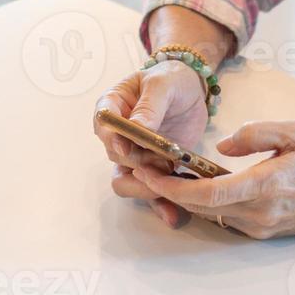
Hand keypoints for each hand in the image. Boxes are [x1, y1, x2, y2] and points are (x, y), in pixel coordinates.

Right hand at [93, 61, 209, 227]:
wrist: (191, 90)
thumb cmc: (171, 79)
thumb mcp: (163, 84)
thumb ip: (149, 105)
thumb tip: (136, 127)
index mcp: (113, 107)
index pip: (103, 125)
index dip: (112, 139)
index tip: (127, 147)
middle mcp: (118, 135)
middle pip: (116, 158)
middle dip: (138, 164)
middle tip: (163, 162)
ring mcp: (134, 155)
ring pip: (127, 182)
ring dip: (147, 188)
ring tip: (171, 188)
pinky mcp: (153, 169)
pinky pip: (150, 192)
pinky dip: (160, 205)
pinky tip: (174, 215)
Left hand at [131, 121, 294, 238]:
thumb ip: (255, 134)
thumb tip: (222, 148)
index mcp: (265, 187)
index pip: (207, 193)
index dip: (173, 186)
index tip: (149, 173)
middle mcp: (259, 213)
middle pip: (200, 206)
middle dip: (167, 189)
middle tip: (140, 169)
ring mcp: (261, 225)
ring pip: (210, 213)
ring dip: (184, 195)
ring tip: (160, 171)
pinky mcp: (264, 229)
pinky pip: (225, 216)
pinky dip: (204, 201)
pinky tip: (194, 182)